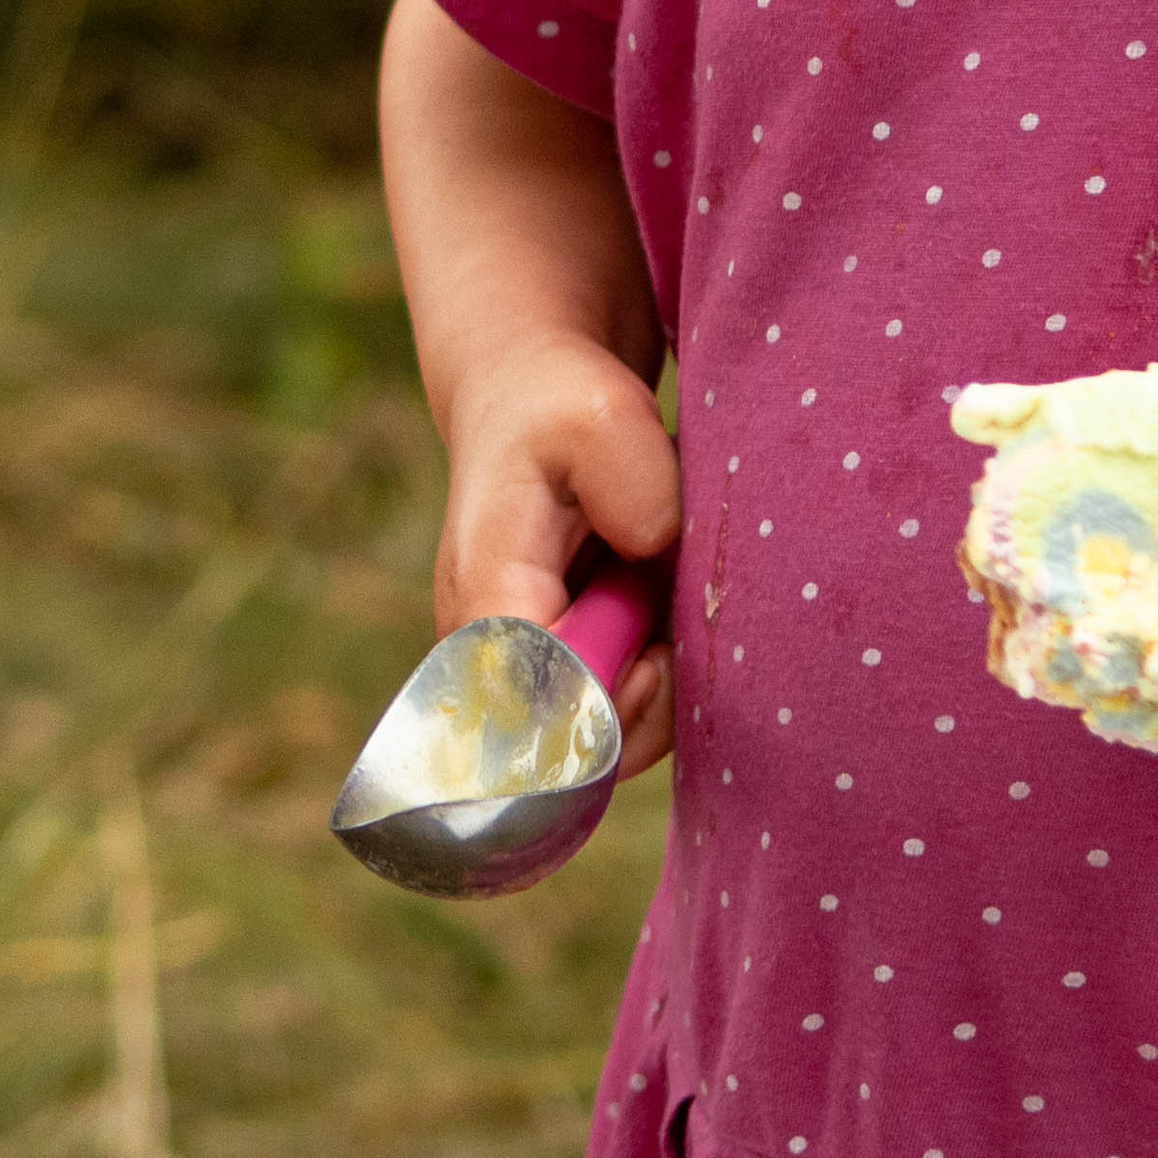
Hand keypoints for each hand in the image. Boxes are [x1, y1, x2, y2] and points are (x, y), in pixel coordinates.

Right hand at [433, 334, 684, 783]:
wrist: (531, 401)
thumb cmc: (560, 408)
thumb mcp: (600, 412)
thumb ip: (632, 480)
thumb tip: (652, 549)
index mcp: (488, 602)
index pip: (529, 717)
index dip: (600, 716)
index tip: (653, 659)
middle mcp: (491, 659)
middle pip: (567, 756)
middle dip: (642, 712)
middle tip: (669, 632)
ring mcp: (522, 674)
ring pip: (601, 746)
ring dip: (656, 689)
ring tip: (660, 602)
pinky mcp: (557, 674)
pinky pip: (617, 716)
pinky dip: (657, 678)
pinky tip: (661, 616)